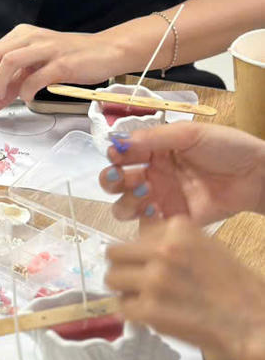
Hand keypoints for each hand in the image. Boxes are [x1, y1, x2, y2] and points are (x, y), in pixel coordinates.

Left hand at [0, 25, 122, 114]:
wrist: (107, 51)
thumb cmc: (70, 59)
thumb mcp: (35, 70)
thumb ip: (11, 86)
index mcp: (21, 35)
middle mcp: (30, 37)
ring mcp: (46, 48)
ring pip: (9, 61)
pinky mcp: (62, 63)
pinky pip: (35, 77)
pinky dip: (26, 91)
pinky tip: (27, 98)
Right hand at [98, 122, 264, 224]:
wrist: (257, 175)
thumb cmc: (228, 148)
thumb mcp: (190, 133)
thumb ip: (154, 137)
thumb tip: (120, 141)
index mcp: (154, 151)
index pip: (121, 154)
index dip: (114, 155)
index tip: (116, 155)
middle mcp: (153, 175)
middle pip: (115, 183)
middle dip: (109, 180)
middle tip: (119, 177)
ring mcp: (162, 199)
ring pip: (125, 206)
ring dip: (126, 200)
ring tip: (145, 192)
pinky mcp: (174, 220)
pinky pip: (149, 226)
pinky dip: (144, 220)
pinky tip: (156, 209)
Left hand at [105, 217, 264, 359]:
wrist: (253, 321)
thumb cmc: (236, 287)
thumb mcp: (207, 247)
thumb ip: (172, 241)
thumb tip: (139, 244)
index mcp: (178, 229)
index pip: (135, 235)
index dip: (141, 252)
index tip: (149, 264)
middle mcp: (162, 250)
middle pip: (113, 253)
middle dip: (123, 267)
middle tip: (134, 280)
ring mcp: (153, 280)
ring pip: (111, 279)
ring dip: (124, 290)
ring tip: (142, 298)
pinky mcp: (149, 310)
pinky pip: (122, 308)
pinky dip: (133, 314)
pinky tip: (150, 315)